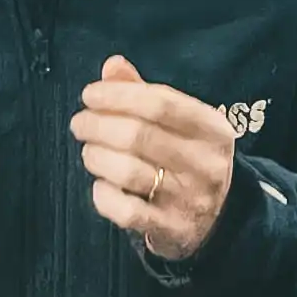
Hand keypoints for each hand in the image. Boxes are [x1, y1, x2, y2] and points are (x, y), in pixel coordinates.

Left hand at [74, 56, 240, 261]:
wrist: (217, 219)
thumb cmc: (188, 160)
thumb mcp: (181, 123)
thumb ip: (146, 93)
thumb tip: (113, 66)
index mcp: (212, 129)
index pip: (160, 102)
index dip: (118, 95)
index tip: (90, 95)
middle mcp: (205, 163)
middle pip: (139, 135)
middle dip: (98, 125)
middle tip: (79, 123)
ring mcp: (189, 199)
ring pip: (129, 172)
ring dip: (96, 156)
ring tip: (88, 151)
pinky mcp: (171, 229)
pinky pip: (127, 212)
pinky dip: (104, 196)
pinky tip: (100, 184)